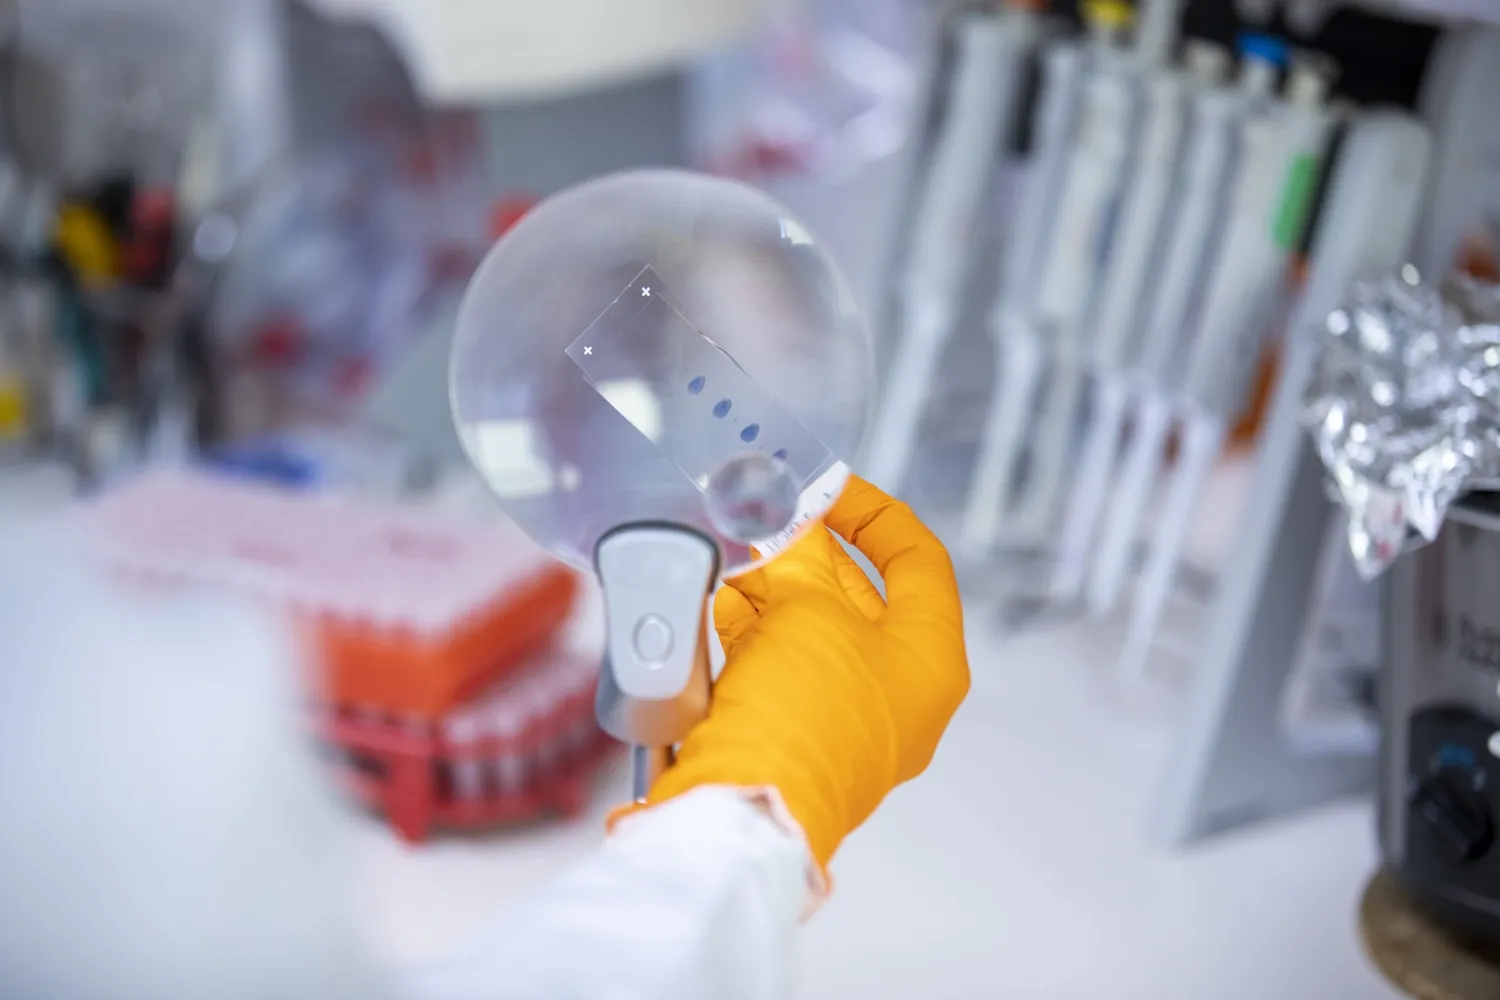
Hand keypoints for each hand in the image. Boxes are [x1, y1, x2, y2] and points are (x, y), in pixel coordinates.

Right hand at [644, 475, 968, 868]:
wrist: (745, 807)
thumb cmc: (804, 718)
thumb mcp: (810, 610)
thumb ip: (799, 554)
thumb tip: (785, 518)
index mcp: (930, 659)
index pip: (919, 561)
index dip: (873, 513)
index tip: (827, 488)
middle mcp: (898, 690)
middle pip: (857, 594)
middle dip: (805, 551)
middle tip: (761, 515)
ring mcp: (845, 715)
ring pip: (810, 628)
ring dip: (770, 587)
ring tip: (732, 552)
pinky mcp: (794, 732)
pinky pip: (778, 663)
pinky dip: (751, 629)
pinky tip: (719, 600)